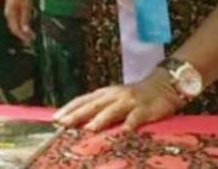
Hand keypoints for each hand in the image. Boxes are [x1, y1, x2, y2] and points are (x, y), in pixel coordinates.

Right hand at [4, 0, 35, 42]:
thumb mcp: (25, 7)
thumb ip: (25, 19)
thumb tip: (26, 31)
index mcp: (10, 15)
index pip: (16, 29)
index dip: (23, 36)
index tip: (31, 39)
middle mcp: (8, 14)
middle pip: (14, 28)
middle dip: (23, 35)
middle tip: (31, 39)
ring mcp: (10, 11)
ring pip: (15, 25)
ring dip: (22, 30)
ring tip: (29, 34)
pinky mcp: (12, 9)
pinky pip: (16, 20)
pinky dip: (21, 24)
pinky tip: (26, 26)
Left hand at [53, 69, 184, 131]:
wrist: (163, 85)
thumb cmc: (134, 97)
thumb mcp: (113, 99)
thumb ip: (98, 108)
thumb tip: (77, 120)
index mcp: (104, 94)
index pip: (82, 100)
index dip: (69, 109)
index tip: (55, 118)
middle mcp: (114, 96)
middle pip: (92, 105)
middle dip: (77, 114)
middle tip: (63, 123)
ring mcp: (129, 102)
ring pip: (112, 110)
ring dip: (100, 119)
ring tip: (89, 129)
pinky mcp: (145, 109)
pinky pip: (136, 117)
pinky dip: (130, 124)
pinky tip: (125, 131)